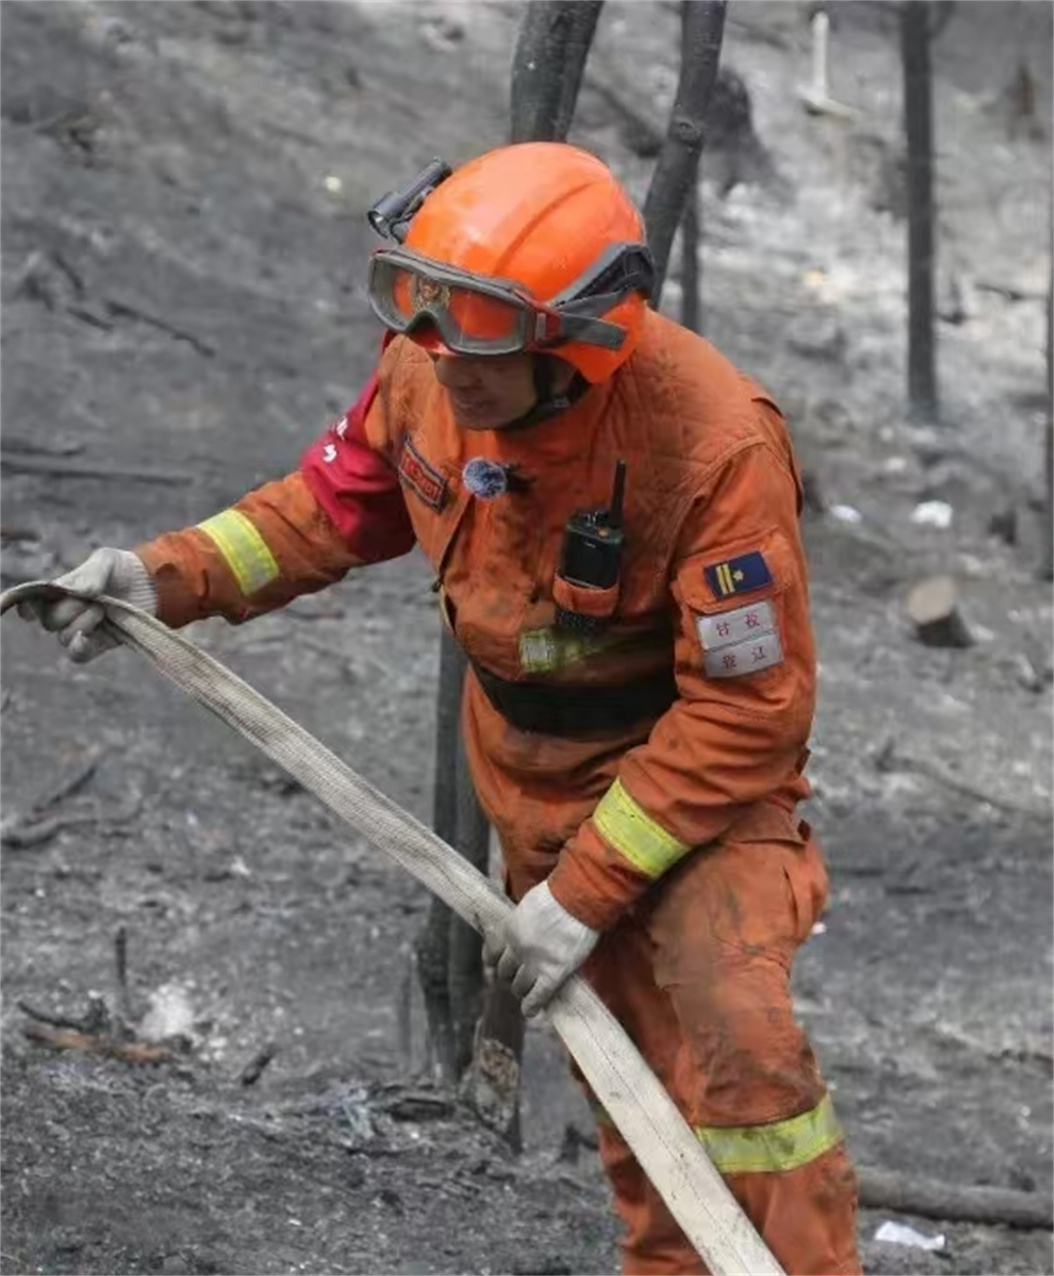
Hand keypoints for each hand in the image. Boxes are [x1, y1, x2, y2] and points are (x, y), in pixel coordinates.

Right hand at [17, 547, 156, 662]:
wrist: (152, 583)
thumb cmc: (123, 568)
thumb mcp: (107, 561)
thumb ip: (91, 573)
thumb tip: (79, 592)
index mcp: (60, 592)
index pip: (33, 603)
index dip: (27, 607)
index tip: (31, 608)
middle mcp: (66, 612)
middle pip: (50, 621)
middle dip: (68, 610)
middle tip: (94, 599)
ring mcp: (83, 629)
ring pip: (64, 637)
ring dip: (82, 624)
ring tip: (103, 610)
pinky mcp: (100, 643)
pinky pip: (79, 654)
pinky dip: (79, 648)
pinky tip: (85, 638)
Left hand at [486, 881, 598, 1017]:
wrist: (578, 897)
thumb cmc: (558, 894)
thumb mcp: (530, 905)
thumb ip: (522, 921)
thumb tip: (523, 930)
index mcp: (509, 928)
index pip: (491, 953)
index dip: (493, 963)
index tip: (495, 967)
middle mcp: (517, 948)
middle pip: (504, 973)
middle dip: (509, 976)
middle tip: (518, 977)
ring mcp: (534, 963)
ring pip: (519, 987)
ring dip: (522, 990)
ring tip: (529, 991)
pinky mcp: (554, 973)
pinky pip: (538, 997)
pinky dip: (532, 1006)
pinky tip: (532, 1011)